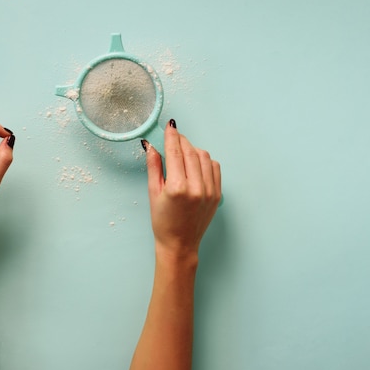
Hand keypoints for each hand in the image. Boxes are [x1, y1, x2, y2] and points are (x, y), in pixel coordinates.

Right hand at [143, 119, 220, 261]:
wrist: (179, 243)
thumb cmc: (162, 221)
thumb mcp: (152, 193)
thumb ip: (154, 166)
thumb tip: (152, 145)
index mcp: (177, 187)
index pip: (175, 152)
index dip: (172, 136)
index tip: (170, 126)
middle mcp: (196, 188)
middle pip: (190, 151)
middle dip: (181, 141)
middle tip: (174, 137)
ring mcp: (210, 191)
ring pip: (204, 157)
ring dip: (193, 150)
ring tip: (183, 153)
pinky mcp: (217, 194)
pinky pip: (214, 167)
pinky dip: (205, 161)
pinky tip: (195, 164)